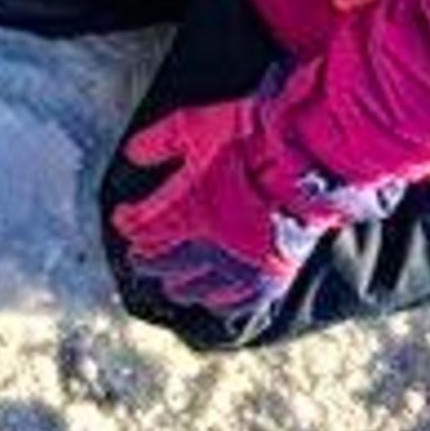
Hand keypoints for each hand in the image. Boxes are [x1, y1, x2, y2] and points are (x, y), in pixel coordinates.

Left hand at [110, 99, 319, 325]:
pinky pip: (236, 305)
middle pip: (163, 264)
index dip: (127, 222)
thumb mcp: (194, 126)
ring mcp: (241, 266)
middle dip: (146, 258)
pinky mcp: (270, 277)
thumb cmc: (249, 138)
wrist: (307, 157)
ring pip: (195, 290)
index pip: (143, 228)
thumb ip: (158, 141)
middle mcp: (211, 246)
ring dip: (176, 284)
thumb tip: (131, 155)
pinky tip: (211, 299)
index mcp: (189, 210)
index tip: (122, 216)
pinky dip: (217, 302)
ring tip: (170, 282)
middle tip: (138, 255)